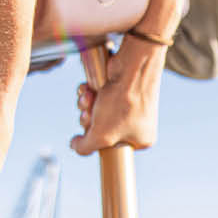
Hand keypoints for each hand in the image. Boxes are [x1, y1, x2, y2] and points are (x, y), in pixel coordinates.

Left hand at [71, 35, 165, 154]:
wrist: (133, 68)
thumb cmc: (123, 104)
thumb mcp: (101, 136)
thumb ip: (85, 148)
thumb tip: (75, 146)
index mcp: (141, 140)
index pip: (109, 149)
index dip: (95, 140)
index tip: (91, 132)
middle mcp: (137, 123)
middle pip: (100, 129)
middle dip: (88, 119)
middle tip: (90, 112)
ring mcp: (129, 105)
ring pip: (96, 112)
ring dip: (86, 105)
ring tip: (89, 96)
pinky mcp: (120, 90)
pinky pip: (98, 98)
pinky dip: (89, 94)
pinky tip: (88, 88)